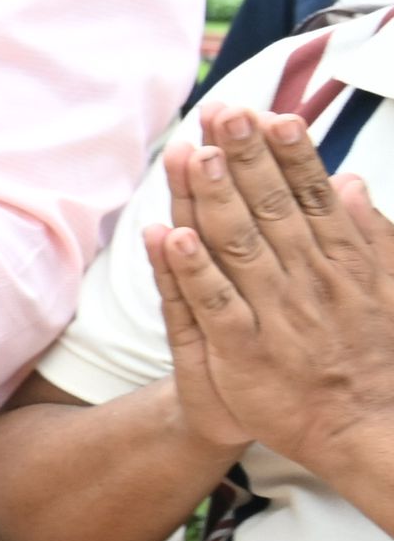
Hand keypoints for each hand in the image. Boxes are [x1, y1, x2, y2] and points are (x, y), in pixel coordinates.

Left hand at [155, 105, 393, 482]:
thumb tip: (350, 180)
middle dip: (247, 158)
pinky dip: (191, 271)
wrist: (369, 429)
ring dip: (215, 199)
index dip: (290, 154)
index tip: (269, 114)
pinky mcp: (243, 353)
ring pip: (239, 247)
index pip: (312, 196)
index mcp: (344, 262)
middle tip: (223, 111)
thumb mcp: (387, 285)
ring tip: (195, 154)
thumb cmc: (372, 353)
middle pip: (272, 209)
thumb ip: (368, 233)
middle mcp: (311, 280)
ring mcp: (277, 315)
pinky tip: (168, 236)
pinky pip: (213, 305)